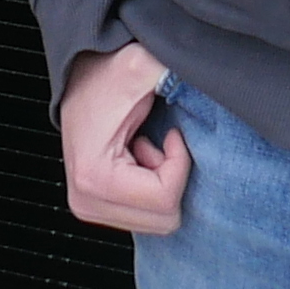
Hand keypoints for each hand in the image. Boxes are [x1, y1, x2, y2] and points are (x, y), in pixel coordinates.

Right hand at [58, 44, 189, 233]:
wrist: (79, 76)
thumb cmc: (104, 73)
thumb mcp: (142, 66)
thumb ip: (175, 71)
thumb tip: (211, 76)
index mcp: (94, 178)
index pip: (165, 200)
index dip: (179, 164)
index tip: (170, 135)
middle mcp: (87, 201)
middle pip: (164, 221)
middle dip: (171, 179)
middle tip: (156, 145)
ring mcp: (88, 208)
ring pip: (157, 222)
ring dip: (160, 184)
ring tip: (143, 149)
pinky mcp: (94, 208)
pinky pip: (145, 217)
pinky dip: (150, 190)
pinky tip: (137, 159)